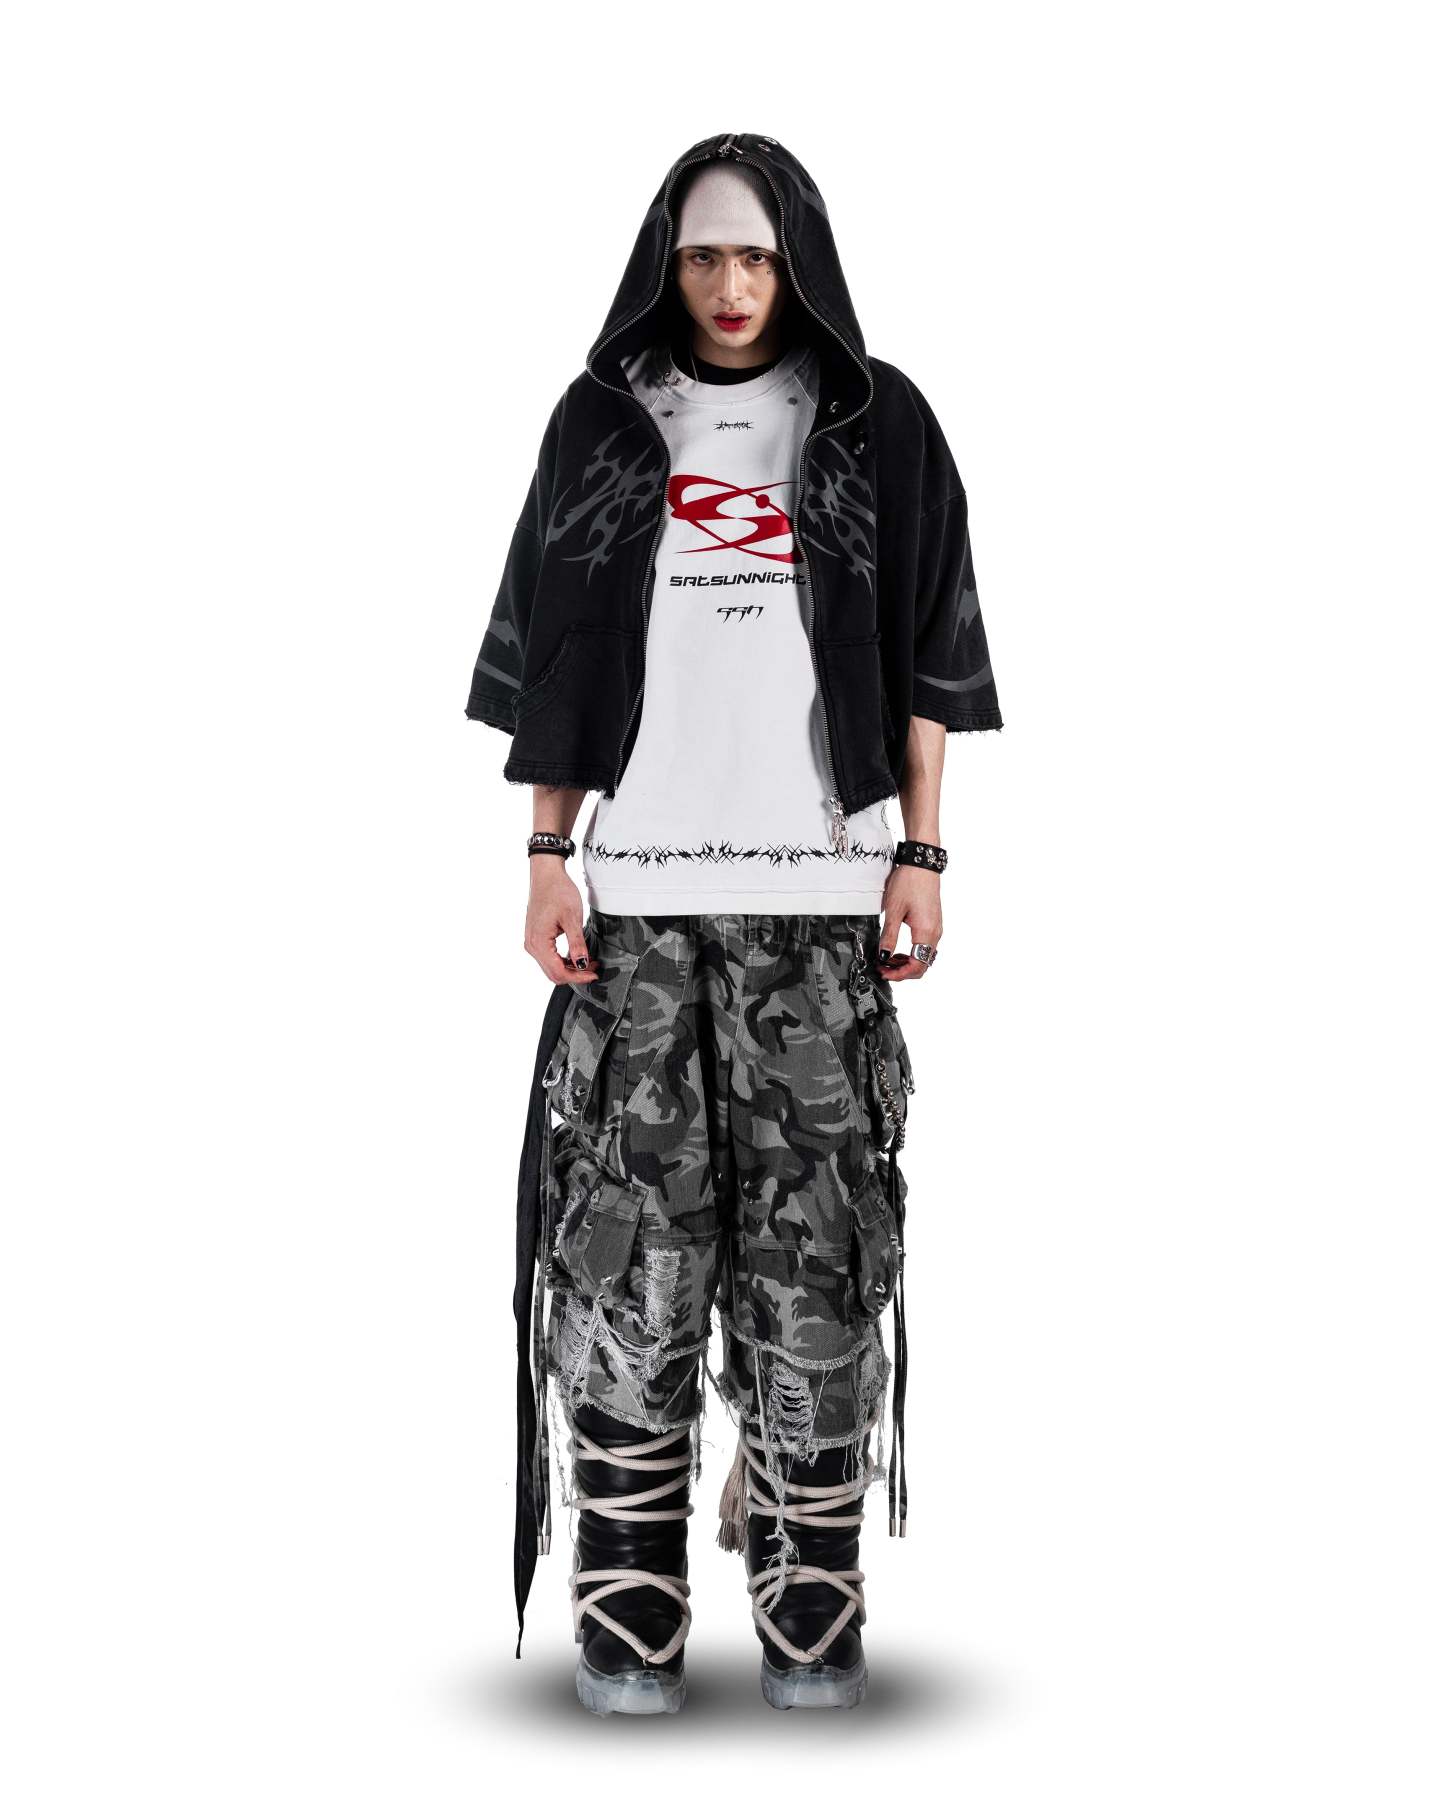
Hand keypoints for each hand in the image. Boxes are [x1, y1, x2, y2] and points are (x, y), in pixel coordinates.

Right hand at [524, 862, 596, 984]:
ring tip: (589, 961)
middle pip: (554, 973)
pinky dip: (564, 960)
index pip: (558, 972)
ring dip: (570, 968)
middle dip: (575, 974)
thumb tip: (582, 964)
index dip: (578, 977)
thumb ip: (577, 944)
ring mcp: (532, 942)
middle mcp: (532, 945)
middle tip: (594, 968)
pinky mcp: (536, 937)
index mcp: (539, 942)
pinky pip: (549, 957)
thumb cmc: (557, 891)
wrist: (547, 875)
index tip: (594, 974)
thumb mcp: (572, 918)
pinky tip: (577, 955)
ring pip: (551, 967)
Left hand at [878, 864, 941, 981]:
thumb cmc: (909, 882)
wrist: (922, 864)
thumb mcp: (894, 911)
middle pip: (922, 964)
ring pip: (924, 956)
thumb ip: (889, 936)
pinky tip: (899, 949)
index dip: (900, 974)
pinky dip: (912, 952)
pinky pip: (925, 946)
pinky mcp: (933, 923)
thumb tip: (883, 956)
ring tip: (888, 959)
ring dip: (907, 962)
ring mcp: (936, 928)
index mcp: (926, 932)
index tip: (884, 972)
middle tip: (883, 968)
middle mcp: (935, 933)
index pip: (917, 966)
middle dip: (902, 971)